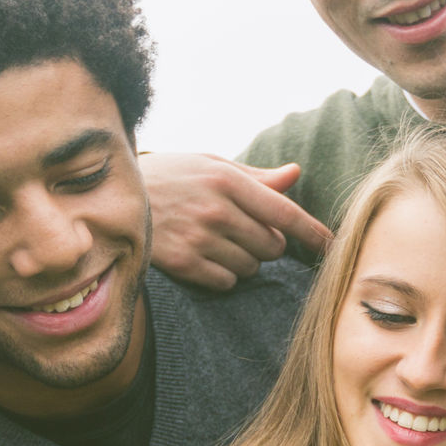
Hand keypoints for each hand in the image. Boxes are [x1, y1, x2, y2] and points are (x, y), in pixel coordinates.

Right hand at [143, 154, 331, 289]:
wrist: (113, 196)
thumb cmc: (169, 176)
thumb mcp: (208, 163)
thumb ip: (255, 176)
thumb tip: (295, 174)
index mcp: (228, 180)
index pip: (285, 213)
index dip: (313, 233)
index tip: (332, 246)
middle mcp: (217, 210)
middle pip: (272, 246)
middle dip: (268, 244)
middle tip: (245, 233)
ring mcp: (199, 238)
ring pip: (251, 266)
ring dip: (245, 260)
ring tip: (220, 242)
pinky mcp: (183, 262)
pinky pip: (227, 281)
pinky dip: (224, 275)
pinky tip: (205, 258)